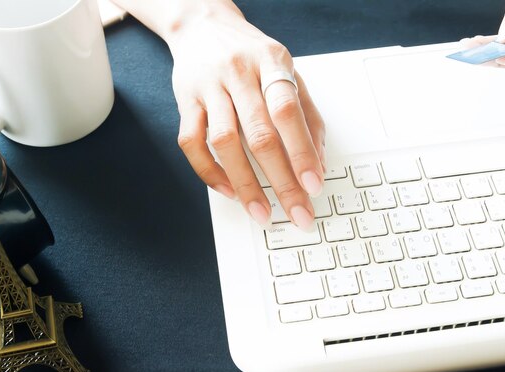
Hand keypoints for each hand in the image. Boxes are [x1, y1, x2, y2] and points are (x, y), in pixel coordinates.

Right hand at [165, 3, 325, 229]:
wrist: (204, 26)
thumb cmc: (251, 55)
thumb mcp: (287, 71)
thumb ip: (306, 114)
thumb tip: (319, 162)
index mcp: (272, 62)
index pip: (288, 110)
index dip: (302, 150)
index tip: (314, 184)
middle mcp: (239, 72)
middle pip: (259, 133)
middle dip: (281, 180)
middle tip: (296, 212)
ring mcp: (209, 87)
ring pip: (225, 142)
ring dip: (245, 184)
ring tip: (262, 212)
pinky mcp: (185, 101)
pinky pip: (192, 143)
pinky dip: (209, 172)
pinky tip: (228, 190)